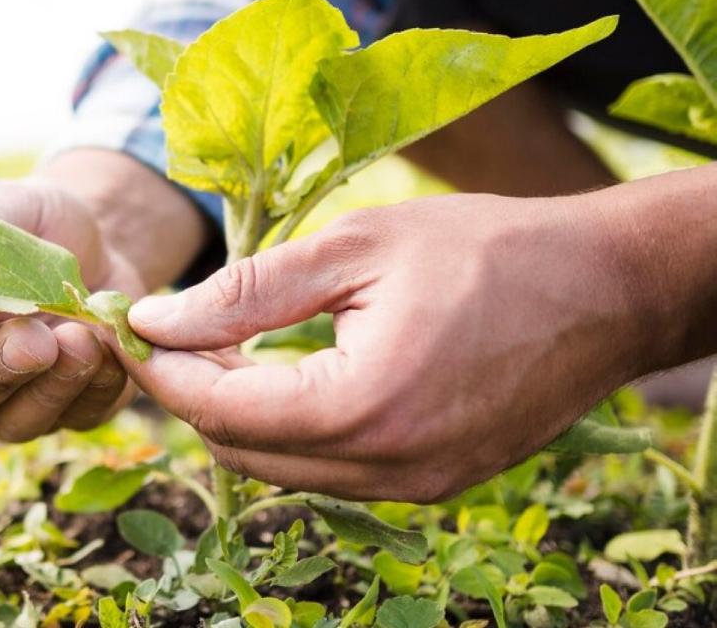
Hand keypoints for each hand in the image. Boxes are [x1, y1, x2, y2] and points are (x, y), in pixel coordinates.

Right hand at [0, 177, 143, 440]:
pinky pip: (77, 418)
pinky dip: (97, 387)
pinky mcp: (66, 411)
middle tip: (37, 340)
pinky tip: (110, 347)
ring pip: (14, 424)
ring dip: (50, 388)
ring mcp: (6, 403)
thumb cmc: (28, 223)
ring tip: (83, 340)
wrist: (94, 242)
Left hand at [121, 173, 716, 502]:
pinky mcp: (433, 483)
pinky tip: (283, 371)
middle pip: (240, 452)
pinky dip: (290, 427)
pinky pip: (330, 469)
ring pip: (281, 468)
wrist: (607, 288)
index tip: (129, 325)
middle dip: (191, 393)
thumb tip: (155, 319)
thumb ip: (247, 291)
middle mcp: (387, 468)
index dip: (162, 368)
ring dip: (237, 413)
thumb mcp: (355, 248)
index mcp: (363, 406)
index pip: (220, 409)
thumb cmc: (486, 249)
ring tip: (220, 343)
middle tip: (166, 330)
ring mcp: (414, 486)